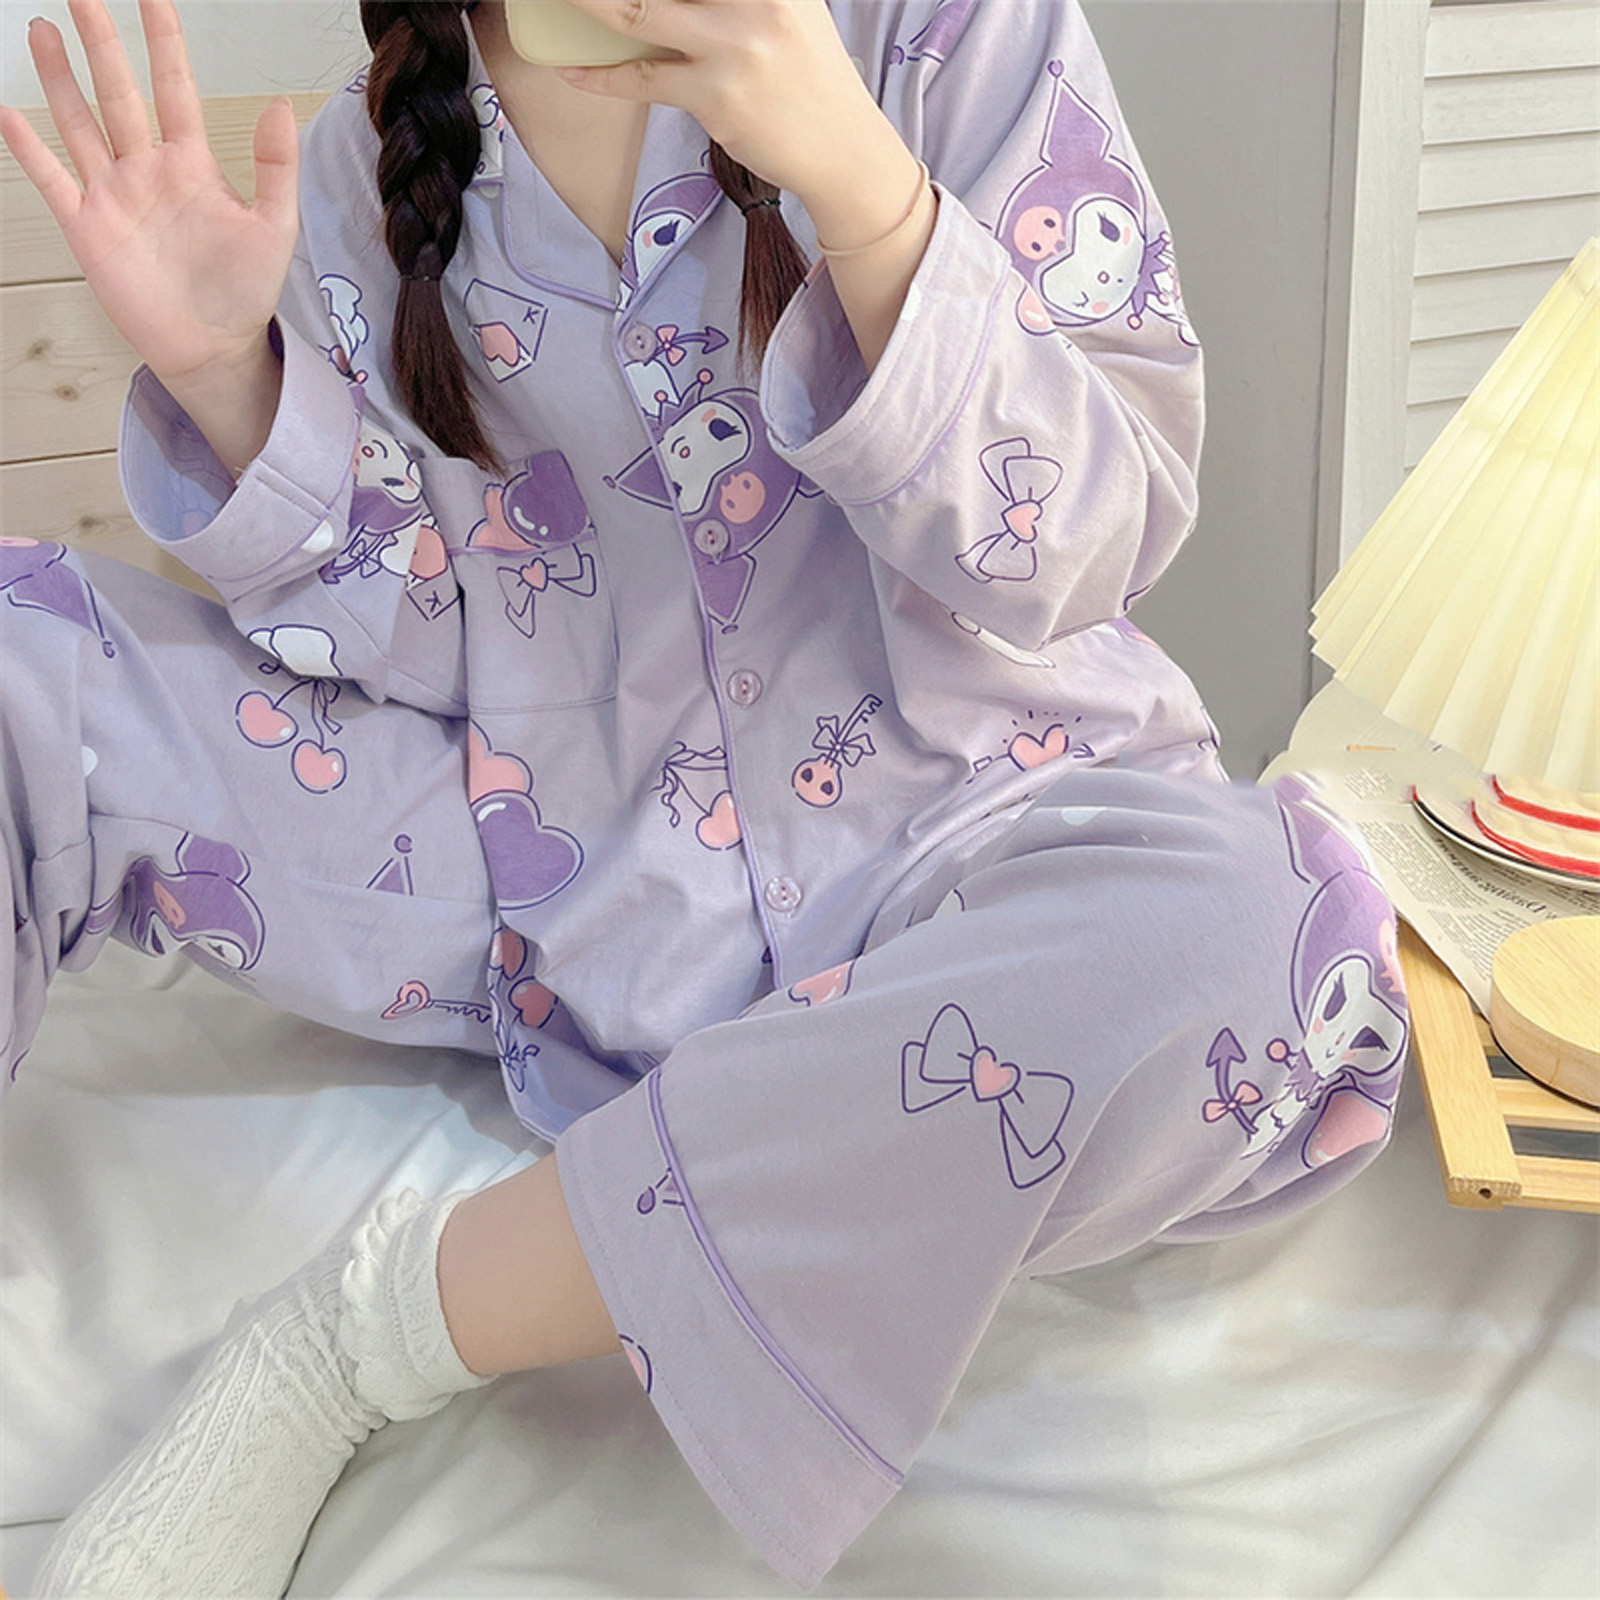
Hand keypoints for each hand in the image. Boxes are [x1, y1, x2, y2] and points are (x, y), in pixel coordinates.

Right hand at [0, 0, 298, 390]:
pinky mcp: (88, 227)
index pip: (175, 87)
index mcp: (192, 165)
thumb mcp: (274, 228)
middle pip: (118, 92)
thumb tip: (283, 108)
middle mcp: (147, 170)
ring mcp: (113, 195)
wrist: (213, 347)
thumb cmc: (245, 291)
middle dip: (100, 42)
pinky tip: (8, 112)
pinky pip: (51, 178)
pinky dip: (28, 147)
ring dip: (59, 78)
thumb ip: (277, 169)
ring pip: (79, 122)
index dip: (164, 41)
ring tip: (42, 29)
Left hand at [552, 0, 893, 207]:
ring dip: (587, 3)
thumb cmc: (808, 77)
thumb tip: (670, 4)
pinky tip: (573, 72)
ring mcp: (733, 47)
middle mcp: (755, 0)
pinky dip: (601, 77)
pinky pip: (642, 80)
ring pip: (636, 11)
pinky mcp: (715, 96)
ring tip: (560, 0)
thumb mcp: (787, 9)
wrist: (843, 149)